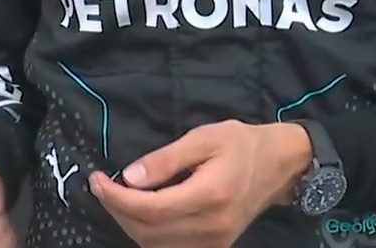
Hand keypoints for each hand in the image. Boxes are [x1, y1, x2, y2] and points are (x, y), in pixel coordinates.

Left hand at [89, 121, 312, 247]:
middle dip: (118, 210)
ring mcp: (215, 242)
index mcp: (210, 194)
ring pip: (156, 245)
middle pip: (148, 231)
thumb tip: (129, 177)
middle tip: (103, 186)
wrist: (278, 165)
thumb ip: (166, 159)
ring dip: (130, 224)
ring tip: (119, 198)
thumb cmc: (241, 143)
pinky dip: (149, 234)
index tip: (97, 179)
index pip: (150, 208)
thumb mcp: (204, 137)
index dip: (116, 198)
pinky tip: (142, 212)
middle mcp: (212, 226)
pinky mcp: (215, 247)